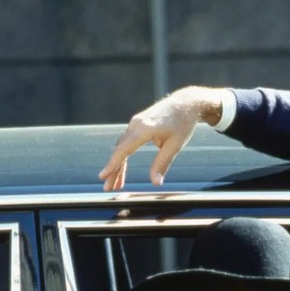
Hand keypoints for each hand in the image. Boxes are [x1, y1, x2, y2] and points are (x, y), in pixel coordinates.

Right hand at [98, 86, 225, 190]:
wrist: (186, 102)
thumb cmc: (183, 123)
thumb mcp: (175, 146)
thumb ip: (162, 164)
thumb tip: (156, 183)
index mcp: (144, 128)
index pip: (124, 149)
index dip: (112, 164)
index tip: (103, 176)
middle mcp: (136, 124)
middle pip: (119, 150)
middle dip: (113, 170)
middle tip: (107, 188)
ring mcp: (135, 123)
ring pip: (122, 147)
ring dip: (117, 165)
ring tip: (116, 184)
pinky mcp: (137, 124)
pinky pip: (127, 142)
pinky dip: (123, 156)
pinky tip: (121, 169)